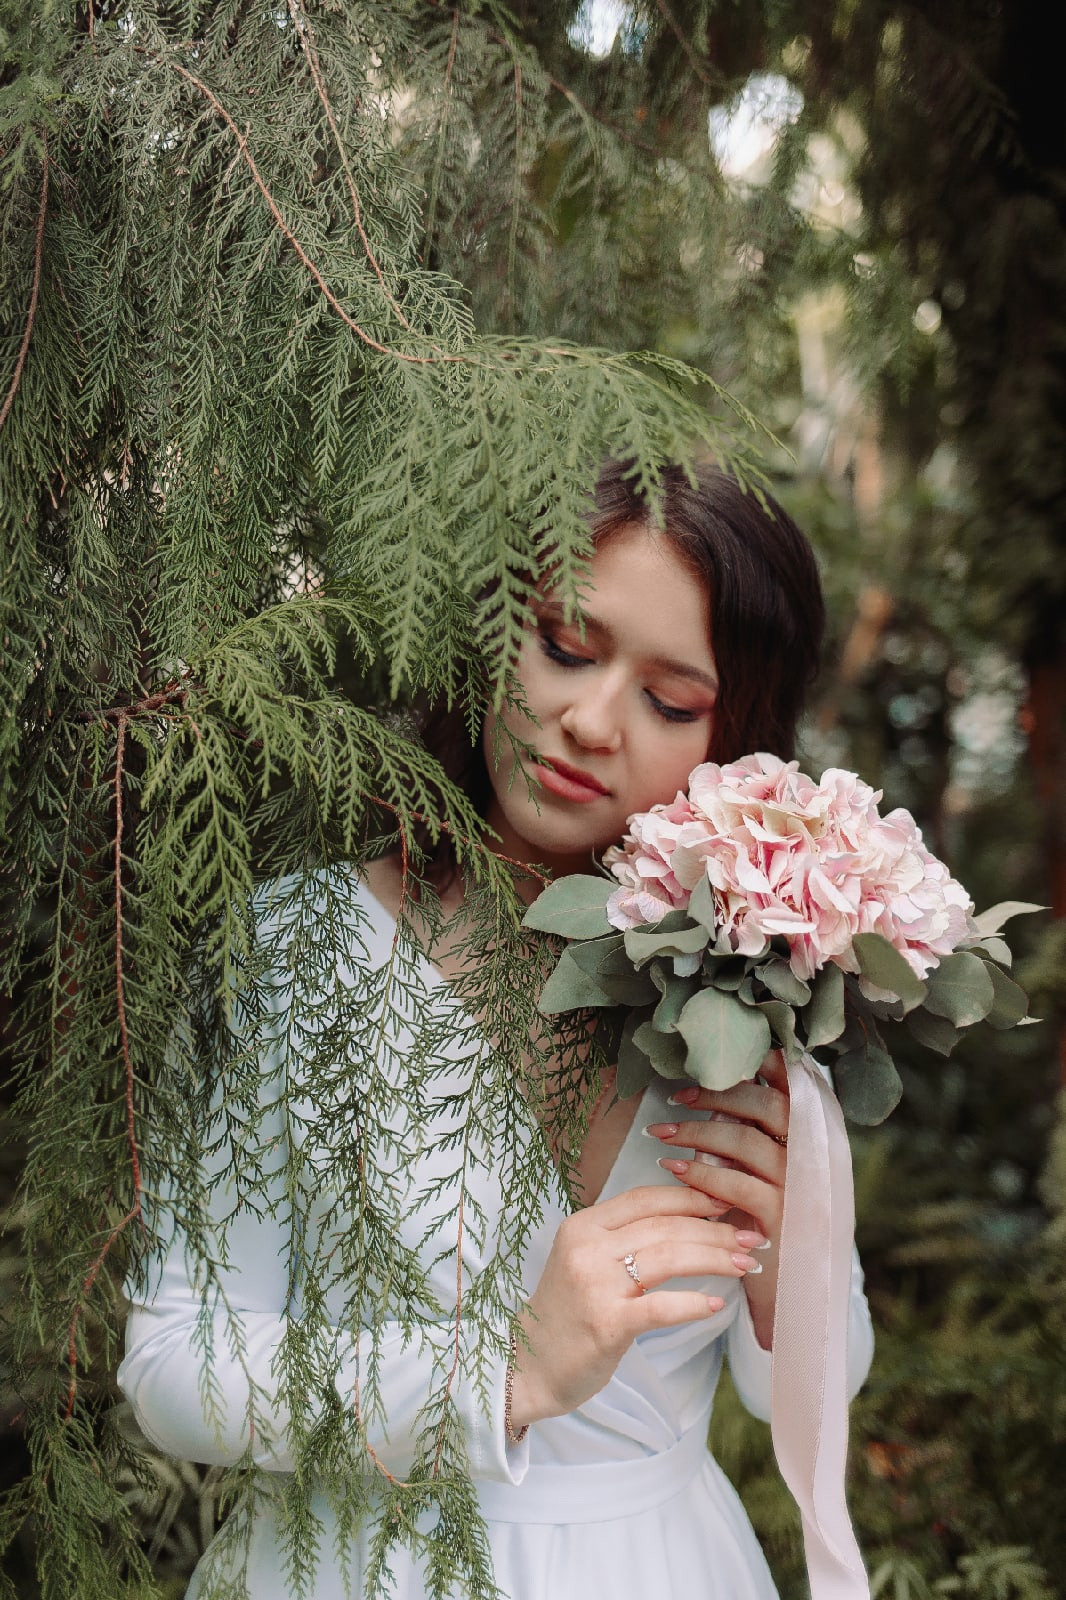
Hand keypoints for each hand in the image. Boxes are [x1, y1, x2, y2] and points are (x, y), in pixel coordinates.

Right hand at [508, 1184, 767, 1428]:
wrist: (526, 1367)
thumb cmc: (566, 1315)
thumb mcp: (586, 1263)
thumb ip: (623, 1240)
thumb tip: (685, 1221)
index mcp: (583, 1226)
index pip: (646, 1199)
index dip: (691, 1196)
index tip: (727, 1201)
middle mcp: (587, 1248)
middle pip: (665, 1226)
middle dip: (715, 1229)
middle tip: (752, 1237)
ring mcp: (595, 1285)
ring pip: (668, 1257)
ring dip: (715, 1258)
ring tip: (746, 1263)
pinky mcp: (607, 1324)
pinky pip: (661, 1307)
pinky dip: (693, 1304)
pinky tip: (718, 1304)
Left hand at [644, 1051, 789, 1348]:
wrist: (792, 1295)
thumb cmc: (767, 1226)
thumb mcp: (766, 1176)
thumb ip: (751, 1138)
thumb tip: (710, 1094)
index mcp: (812, 1142)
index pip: (796, 1091)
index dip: (769, 1067)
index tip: (725, 1058)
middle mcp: (814, 1160)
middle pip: (770, 1107)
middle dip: (720, 1095)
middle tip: (677, 1097)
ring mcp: (800, 1189)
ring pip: (750, 1143)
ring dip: (700, 1132)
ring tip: (661, 1134)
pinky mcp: (782, 1219)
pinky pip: (740, 1185)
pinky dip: (703, 1173)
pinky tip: (675, 1170)